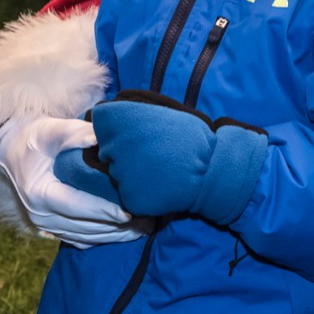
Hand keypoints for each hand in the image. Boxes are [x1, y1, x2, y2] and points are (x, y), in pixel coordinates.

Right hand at [0, 116, 142, 248]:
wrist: (14, 151)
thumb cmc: (37, 138)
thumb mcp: (51, 130)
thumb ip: (75, 134)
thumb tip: (98, 137)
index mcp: (39, 192)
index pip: (76, 205)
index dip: (104, 210)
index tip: (130, 212)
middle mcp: (40, 214)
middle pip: (85, 226)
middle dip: (118, 227)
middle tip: (149, 222)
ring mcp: (45, 225)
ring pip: (86, 237)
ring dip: (115, 236)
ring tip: (145, 228)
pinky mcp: (52, 228)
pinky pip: (81, 240)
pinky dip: (104, 238)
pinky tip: (127, 233)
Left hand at [83, 90, 267, 224]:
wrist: (212, 169)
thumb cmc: (188, 138)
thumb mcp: (159, 114)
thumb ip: (128, 113)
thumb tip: (101, 117)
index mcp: (123, 121)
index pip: (101, 122)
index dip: (116, 127)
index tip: (136, 132)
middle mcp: (116, 147)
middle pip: (106, 151)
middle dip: (122, 151)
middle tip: (152, 152)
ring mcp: (121, 176)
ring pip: (115, 174)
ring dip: (129, 173)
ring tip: (157, 169)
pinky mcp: (130, 199)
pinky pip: (126, 195)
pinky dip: (138, 192)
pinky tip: (157, 185)